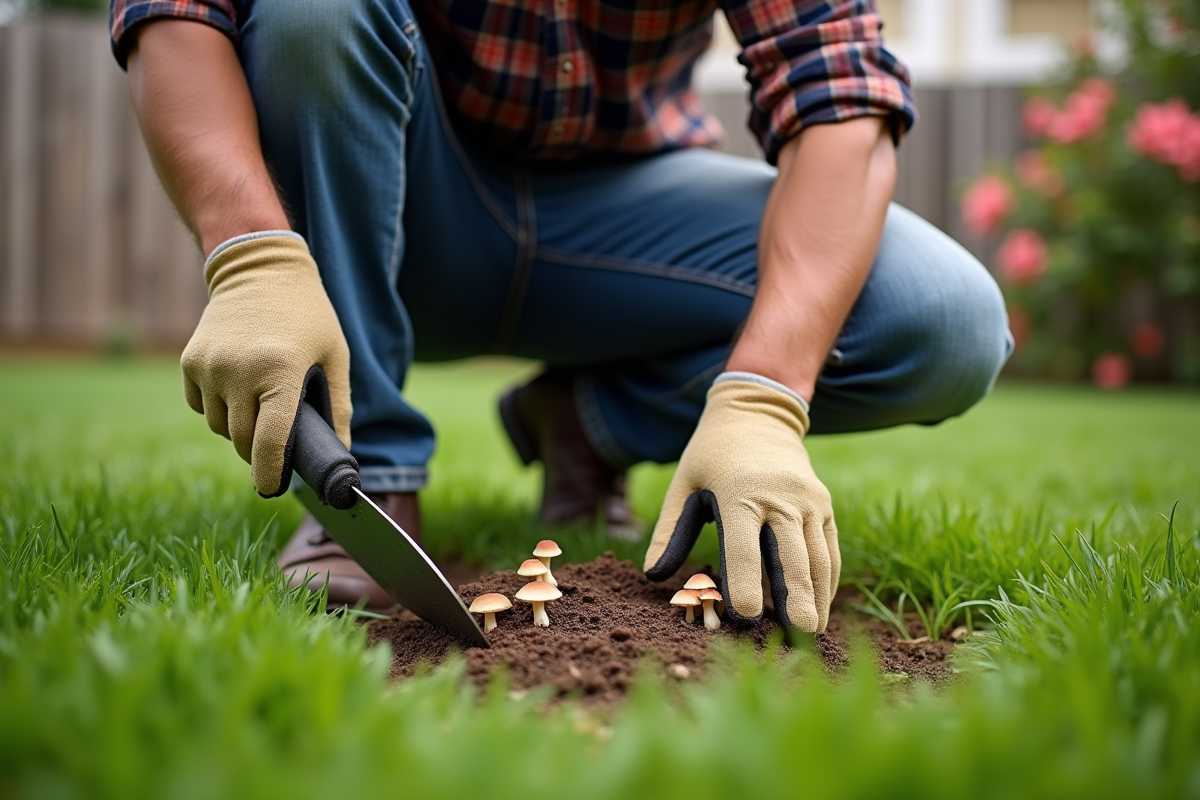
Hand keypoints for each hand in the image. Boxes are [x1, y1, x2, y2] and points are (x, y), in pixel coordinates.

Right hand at [181, 233, 351, 496]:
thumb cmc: (308, 315)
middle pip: (242, 440)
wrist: (260, 268)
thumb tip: (343, 454)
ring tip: (260, 403)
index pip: (269, 442)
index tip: (272, 489)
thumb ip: (337, 407)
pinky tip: (238, 385)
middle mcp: (238, 371)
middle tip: (276, 441)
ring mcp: (209, 366)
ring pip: (220, 426)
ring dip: (239, 427)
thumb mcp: (336, 356)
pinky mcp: (190, 361)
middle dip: (258, 450)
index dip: (270, 473)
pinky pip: (201, 405)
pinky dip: (218, 407)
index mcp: (279, 372)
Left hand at [643, 374, 839, 631]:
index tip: (746, 615)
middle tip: (799, 635)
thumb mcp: (683, 484)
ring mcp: (807, 500)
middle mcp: (780, 497)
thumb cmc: (711, 454)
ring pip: (817, 556)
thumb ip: (669, 531)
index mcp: (739, 493)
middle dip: (797, 597)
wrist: (757, 413)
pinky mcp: (823, 504)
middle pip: (791, 555)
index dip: (746, 583)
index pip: (745, 547)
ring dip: (817, 595)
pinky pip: (828, 547)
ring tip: (812, 631)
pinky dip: (827, 579)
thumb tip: (653, 575)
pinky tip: (820, 605)